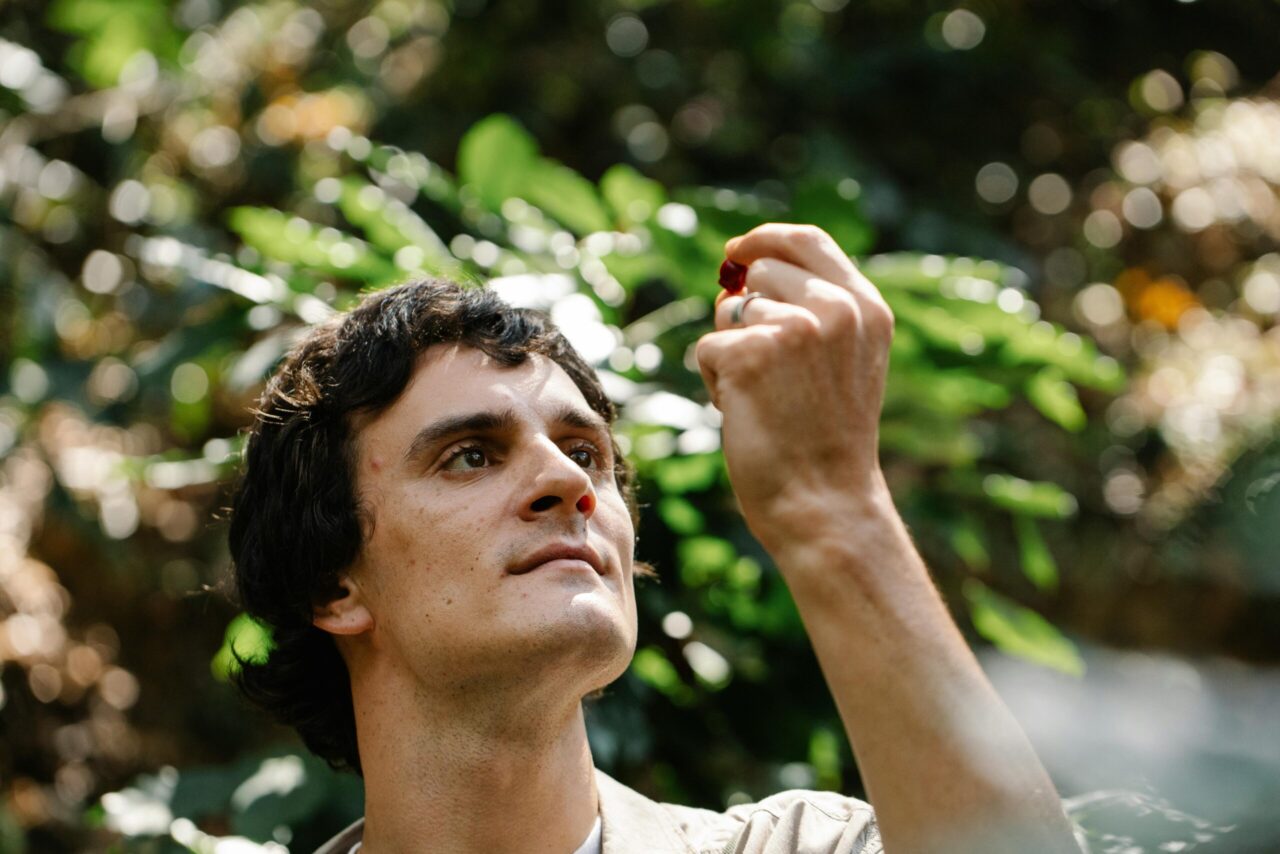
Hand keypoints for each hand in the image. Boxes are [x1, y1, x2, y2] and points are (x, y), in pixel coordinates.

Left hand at [695, 224, 894, 553]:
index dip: (765, 240)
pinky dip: (715, 382)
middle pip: (760, 273)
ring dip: (731, 352)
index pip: (807, 241)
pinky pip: (709, 347)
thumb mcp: (845, 364)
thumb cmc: (826, 443)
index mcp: (867, 308)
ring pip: (729, 314)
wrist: (825, 505)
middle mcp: (835, 309)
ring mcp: (793, 328)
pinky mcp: (749, 353)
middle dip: (745, 314)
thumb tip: (740, 279)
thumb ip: (815, 312)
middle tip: (767, 375)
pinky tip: (747, 413)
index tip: (737, 253)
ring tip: (765, 400)